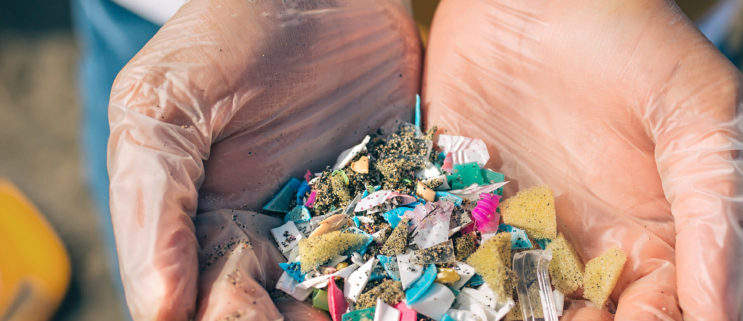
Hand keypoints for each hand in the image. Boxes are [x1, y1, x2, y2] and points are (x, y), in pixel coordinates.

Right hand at [107, 0, 419, 318]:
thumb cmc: (225, 34)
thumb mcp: (163, 106)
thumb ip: (152, 202)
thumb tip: (157, 309)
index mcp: (216, 230)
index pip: (220, 306)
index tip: (252, 320)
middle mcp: (282, 239)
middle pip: (289, 312)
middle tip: (325, 319)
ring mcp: (346, 221)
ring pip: (355, 294)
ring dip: (371, 310)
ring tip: (401, 317)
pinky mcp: (401, 196)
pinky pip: (412, 247)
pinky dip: (422, 276)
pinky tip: (436, 300)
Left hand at [423, 1, 742, 319]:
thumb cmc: (634, 41)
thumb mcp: (699, 113)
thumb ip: (716, 208)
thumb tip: (720, 313)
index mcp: (653, 237)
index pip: (660, 314)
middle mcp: (585, 246)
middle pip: (583, 320)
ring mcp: (521, 229)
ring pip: (515, 303)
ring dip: (502, 316)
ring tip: (479, 318)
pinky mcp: (464, 204)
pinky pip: (454, 260)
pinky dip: (446, 288)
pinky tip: (434, 301)